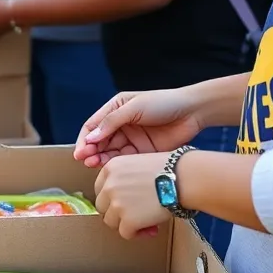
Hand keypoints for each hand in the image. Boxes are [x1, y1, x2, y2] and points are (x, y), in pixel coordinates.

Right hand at [74, 89, 204, 167]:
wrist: (192, 112)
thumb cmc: (163, 103)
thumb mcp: (134, 107)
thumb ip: (112, 122)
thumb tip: (90, 138)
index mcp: (115, 109)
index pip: (93, 125)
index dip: (85, 138)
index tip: (80, 152)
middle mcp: (120, 125)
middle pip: (99, 141)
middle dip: (91, 151)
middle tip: (86, 161)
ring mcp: (131, 139)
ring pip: (110, 152)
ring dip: (101, 159)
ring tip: (94, 165)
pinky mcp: (142, 152)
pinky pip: (125, 160)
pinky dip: (115, 165)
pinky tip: (109, 169)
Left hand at [95, 153, 171, 238]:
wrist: (181, 178)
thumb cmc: (167, 169)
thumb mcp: (137, 163)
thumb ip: (124, 178)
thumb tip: (121, 200)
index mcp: (110, 168)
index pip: (100, 189)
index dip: (112, 198)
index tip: (124, 203)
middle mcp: (109, 185)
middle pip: (102, 207)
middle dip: (117, 213)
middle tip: (135, 214)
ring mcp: (116, 203)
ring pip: (111, 222)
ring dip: (126, 224)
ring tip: (145, 222)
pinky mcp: (127, 220)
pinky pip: (125, 233)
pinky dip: (137, 234)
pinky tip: (151, 228)